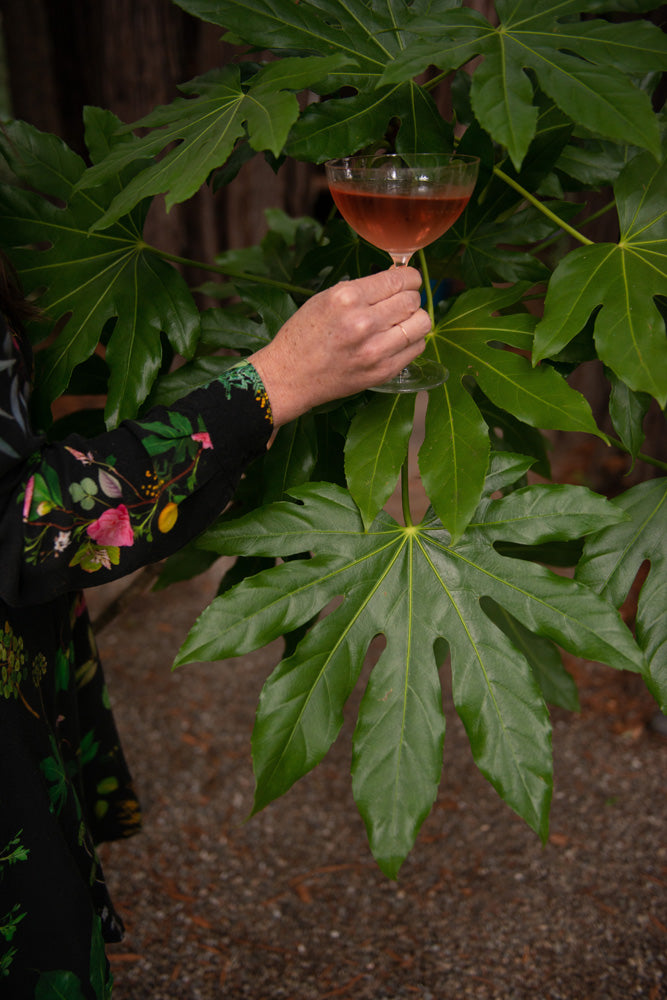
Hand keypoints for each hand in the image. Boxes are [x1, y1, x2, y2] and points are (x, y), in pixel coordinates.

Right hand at [249, 267, 430, 425]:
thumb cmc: (304, 335)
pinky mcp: (383, 371)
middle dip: (410, 297)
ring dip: (415, 319)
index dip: (409, 277)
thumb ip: (362, 289)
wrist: (290, 376)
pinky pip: (417, 348)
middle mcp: (364, 323)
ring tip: (401, 321)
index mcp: (347, 298)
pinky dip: (412, 340)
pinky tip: (396, 340)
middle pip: (412, 300)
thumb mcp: (325, 298)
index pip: (399, 279)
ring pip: (422, 323)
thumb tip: (396, 279)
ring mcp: (376, 350)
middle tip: (399, 302)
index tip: (407, 280)